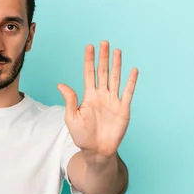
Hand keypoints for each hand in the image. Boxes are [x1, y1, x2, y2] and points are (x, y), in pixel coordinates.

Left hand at [57, 41, 137, 163]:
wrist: (97, 150)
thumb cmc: (82, 136)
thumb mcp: (72, 118)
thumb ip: (70, 100)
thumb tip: (61, 84)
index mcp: (89, 96)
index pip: (89, 74)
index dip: (89, 60)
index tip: (89, 47)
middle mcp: (101, 96)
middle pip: (102, 72)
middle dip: (103, 58)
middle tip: (104, 43)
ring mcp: (113, 101)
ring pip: (115, 78)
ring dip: (116, 65)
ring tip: (117, 51)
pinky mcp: (123, 109)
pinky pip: (128, 92)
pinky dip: (131, 81)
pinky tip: (133, 70)